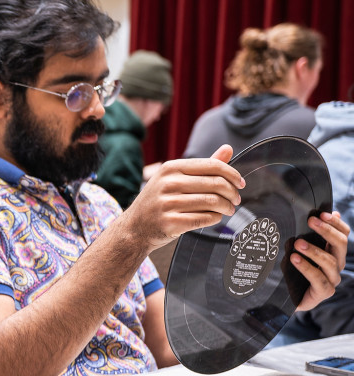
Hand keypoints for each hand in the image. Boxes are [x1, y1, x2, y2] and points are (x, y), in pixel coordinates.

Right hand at [122, 144, 244, 252]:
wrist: (135, 228)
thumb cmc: (159, 201)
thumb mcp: (175, 178)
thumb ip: (203, 165)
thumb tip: (228, 148)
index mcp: (171, 168)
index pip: (212, 166)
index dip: (232, 174)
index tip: (241, 183)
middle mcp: (168, 183)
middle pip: (216, 184)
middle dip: (232, 193)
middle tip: (236, 200)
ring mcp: (167, 203)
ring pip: (213, 202)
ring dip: (227, 207)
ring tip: (228, 210)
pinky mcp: (170, 223)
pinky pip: (205, 219)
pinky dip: (215, 218)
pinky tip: (215, 218)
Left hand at [293, 211, 350, 310]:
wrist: (285, 298)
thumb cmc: (293, 271)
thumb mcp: (298, 250)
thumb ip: (308, 235)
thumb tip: (319, 215)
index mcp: (334, 253)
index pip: (343, 234)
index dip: (335, 223)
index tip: (322, 213)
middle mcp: (336, 265)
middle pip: (340, 245)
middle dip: (326, 231)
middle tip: (311, 221)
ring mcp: (332, 279)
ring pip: (329, 261)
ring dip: (314, 250)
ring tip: (298, 243)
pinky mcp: (323, 292)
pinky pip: (318, 278)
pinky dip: (306, 267)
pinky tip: (294, 259)